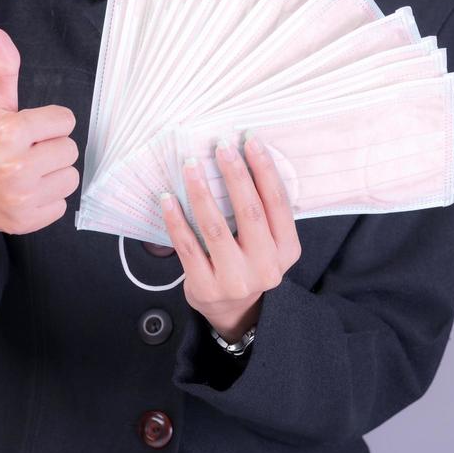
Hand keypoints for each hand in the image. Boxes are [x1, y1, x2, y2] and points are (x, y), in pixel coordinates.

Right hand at [0, 24, 79, 238]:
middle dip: (51, 146)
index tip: (28, 129)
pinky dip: (46, 198)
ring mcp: (19, 198)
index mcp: (9, 132)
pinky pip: (61, 205)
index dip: (49, 122)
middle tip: (26, 150)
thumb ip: (4, 66)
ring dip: (53, 173)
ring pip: (70, 177)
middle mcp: (15, 167)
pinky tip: (24, 190)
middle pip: (70, 149)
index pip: (65, 120)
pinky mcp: (23, 222)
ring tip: (27, 170)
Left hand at [159, 134, 301, 340]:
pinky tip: (167, 198)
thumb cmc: (250, 262)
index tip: (250, 141)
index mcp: (287, 250)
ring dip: (201, 191)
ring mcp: (236, 280)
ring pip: (216, 227)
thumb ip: (263, 212)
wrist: (235, 311)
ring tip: (191, 165)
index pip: (277, 203)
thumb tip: (241, 157)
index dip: (264, 169)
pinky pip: (187, 247)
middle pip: (249, 212)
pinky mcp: (206, 288)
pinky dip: (175, 220)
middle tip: (220, 146)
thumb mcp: (269, 243)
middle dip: (234, 174)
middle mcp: (266, 267)